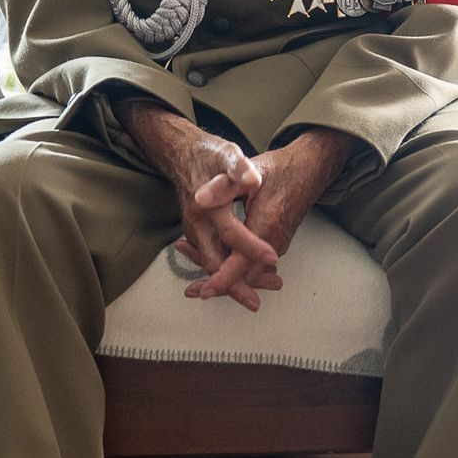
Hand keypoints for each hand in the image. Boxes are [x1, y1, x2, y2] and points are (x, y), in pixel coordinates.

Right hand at [113, 100, 279, 311]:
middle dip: (234, 285)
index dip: (252, 247)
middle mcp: (196, 224)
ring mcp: (194, 231)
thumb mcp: (228, 155)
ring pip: (212, 264)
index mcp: (207, 206)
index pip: (231, 233)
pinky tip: (244, 278)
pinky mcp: (197, 234)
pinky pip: (211, 257)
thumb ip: (240, 168)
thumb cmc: (210, 155)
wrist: (184, 155)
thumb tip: (253, 180)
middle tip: (255, 302)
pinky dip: (226, 271)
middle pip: (214, 262)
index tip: (273, 258)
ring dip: (232, 281)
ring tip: (256, 295)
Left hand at [179, 128, 357, 304]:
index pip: (243, 261)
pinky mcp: (276, 243)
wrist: (310, 170)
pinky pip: (256, 264)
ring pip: (250, 272)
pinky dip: (236, 267)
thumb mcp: (250, 171)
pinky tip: (218, 261)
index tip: (204, 291)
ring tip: (197, 280)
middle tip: (191, 290)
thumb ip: (224, 186)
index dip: (223, 278)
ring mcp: (277, 245)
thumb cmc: (280, 169)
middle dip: (219, 284)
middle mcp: (274, 241)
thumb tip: (198, 198)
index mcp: (266, 224)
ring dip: (226, 276)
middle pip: (245, 275)